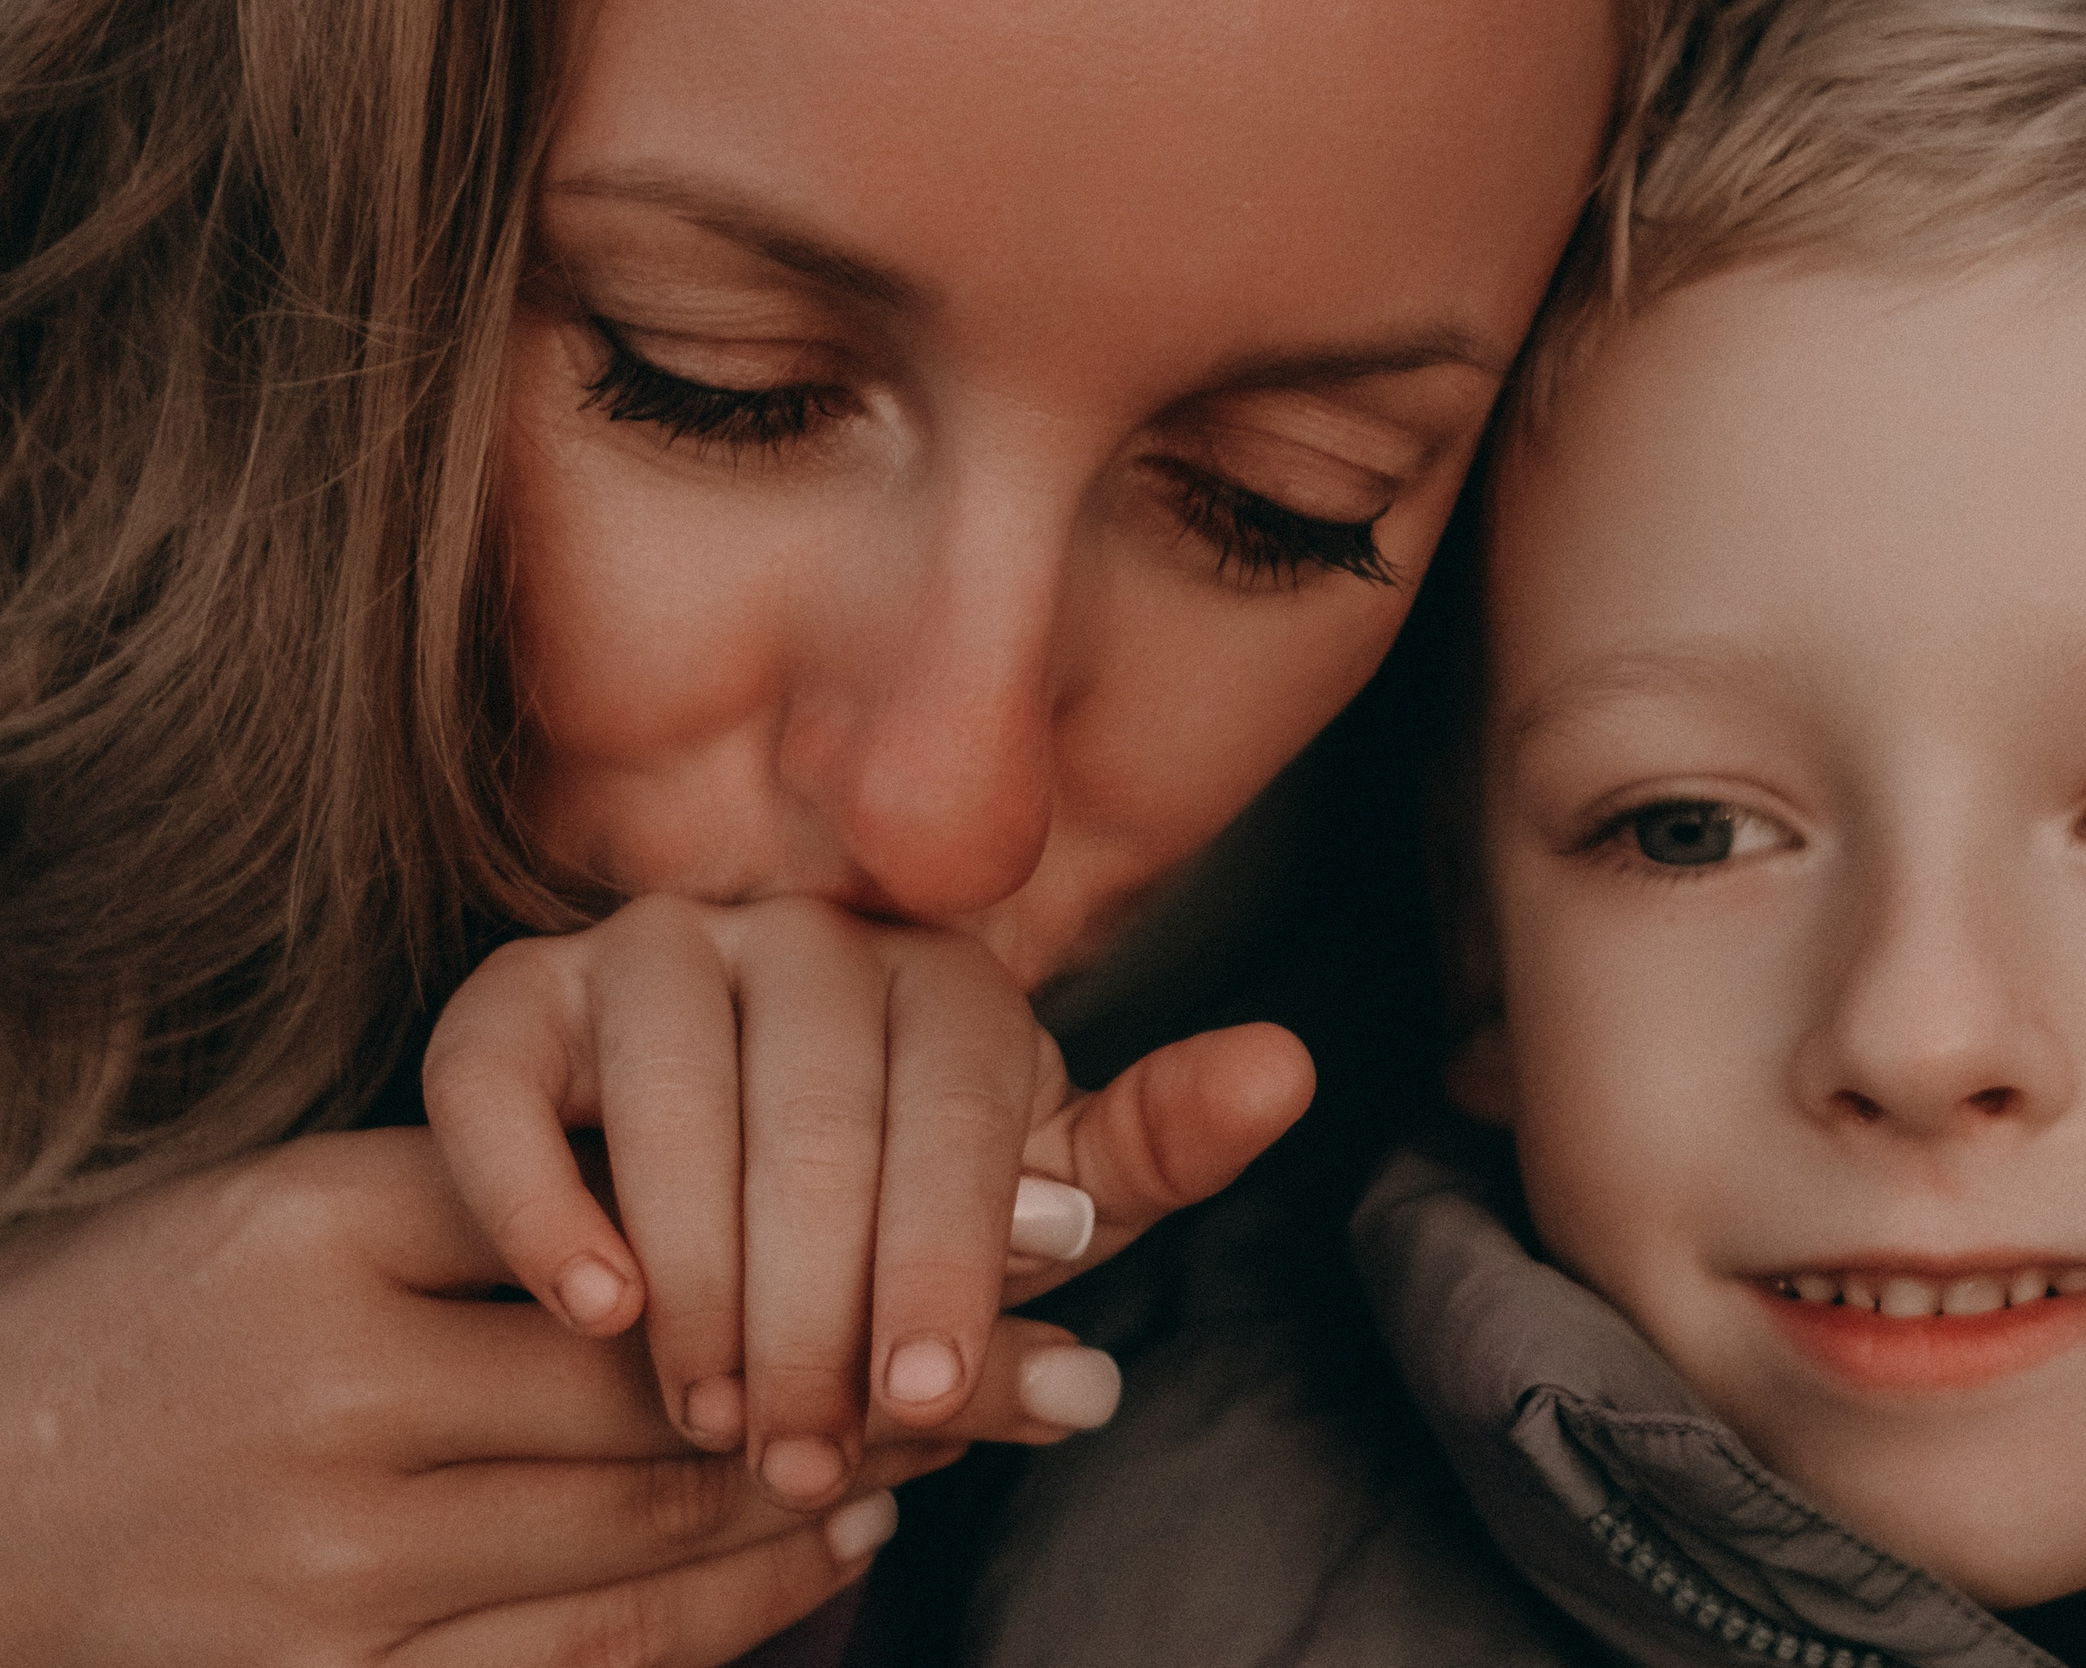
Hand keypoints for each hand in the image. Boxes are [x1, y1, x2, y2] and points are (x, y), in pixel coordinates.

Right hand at [0, 1128, 1100, 1667]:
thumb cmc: (181, 1317)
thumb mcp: (321, 1202)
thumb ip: (518, 1178)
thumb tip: (761, 1175)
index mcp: (326, 1233)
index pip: (643, 1219)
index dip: (850, 1227)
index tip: (1029, 1227)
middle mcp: (327, 1399)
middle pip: (673, 1383)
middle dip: (894, 1369)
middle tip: (1062, 1359)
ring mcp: (324, 1572)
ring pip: (652, 1530)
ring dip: (834, 1485)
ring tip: (961, 1442)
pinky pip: (586, 1662)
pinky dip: (733, 1609)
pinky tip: (831, 1547)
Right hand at [422, 894, 1312, 1511]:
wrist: (701, 1183)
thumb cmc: (897, 1207)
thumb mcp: (1021, 1204)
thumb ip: (1133, 1166)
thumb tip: (1285, 1068)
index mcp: (944, 975)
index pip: (954, 1106)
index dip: (948, 1260)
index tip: (930, 1403)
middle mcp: (804, 933)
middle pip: (814, 1115)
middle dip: (820, 1308)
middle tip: (808, 1449)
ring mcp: (653, 950)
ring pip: (668, 1096)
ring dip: (698, 1275)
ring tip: (715, 1408)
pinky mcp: (516, 994)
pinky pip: (502, 1081)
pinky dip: (540, 1197)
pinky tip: (596, 1308)